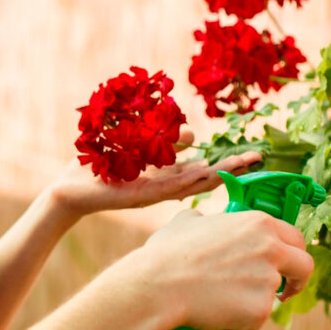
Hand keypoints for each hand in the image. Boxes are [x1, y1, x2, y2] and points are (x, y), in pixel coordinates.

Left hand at [47, 127, 263, 217]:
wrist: (72, 188)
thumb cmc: (103, 166)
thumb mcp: (140, 143)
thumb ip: (167, 137)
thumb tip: (194, 134)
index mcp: (167, 174)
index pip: (204, 166)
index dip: (228, 160)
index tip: (253, 152)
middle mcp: (166, 185)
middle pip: (207, 176)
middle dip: (233, 167)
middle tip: (259, 158)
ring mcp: (156, 192)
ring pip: (195, 183)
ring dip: (219, 172)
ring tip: (244, 164)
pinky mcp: (141, 195)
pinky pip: (170, 186)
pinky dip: (189, 179)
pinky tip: (207, 173)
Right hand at [117, 207, 312, 329]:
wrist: (158, 286)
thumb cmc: (167, 254)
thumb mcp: (187, 223)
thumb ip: (203, 219)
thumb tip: (201, 220)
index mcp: (259, 223)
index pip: (295, 237)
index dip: (292, 253)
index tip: (284, 266)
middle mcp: (271, 248)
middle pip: (304, 267)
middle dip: (297, 281)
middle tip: (282, 293)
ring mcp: (267, 281)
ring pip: (273, 297)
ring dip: (255, 304)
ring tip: (220, 304)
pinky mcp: (260, 311)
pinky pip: (256, 321)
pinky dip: (240, 324)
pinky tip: (216, 317)